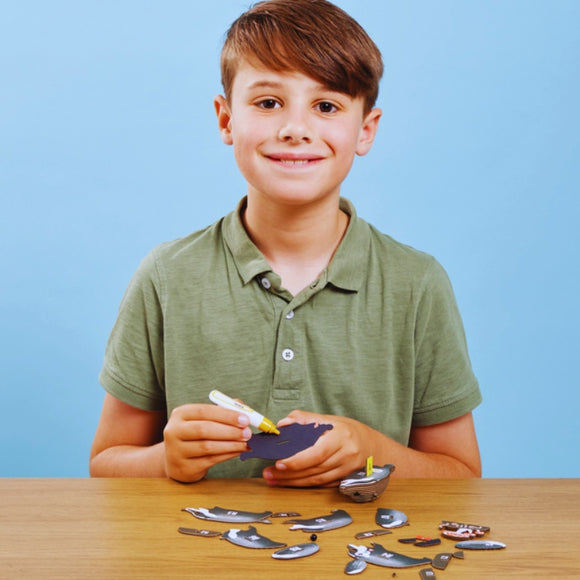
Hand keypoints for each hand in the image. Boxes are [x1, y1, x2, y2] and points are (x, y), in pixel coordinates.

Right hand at [163, 404, 251, 482]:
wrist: (176, 459)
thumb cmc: (195, 434)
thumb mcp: (204, 419)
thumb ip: (225, 411)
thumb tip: (246, 411)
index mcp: (180, 414)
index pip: (204, 411)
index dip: (226, 415)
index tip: (245, 419)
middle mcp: (174, 431)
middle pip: (204, 429)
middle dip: (230, 431)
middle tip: (247, 433)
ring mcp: (176, 451)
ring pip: (207, 447)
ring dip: (231, 445)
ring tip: (244, 443)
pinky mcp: (183, 467)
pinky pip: (209, 460)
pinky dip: (227, 455)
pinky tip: (237, 451)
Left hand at [262, 410, 376, 487]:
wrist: (370, 444)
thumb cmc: (344, 430)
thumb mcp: (326, 419)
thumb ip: (303, 419)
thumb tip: (282, 425)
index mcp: (340, 436)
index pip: (317, 453)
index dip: (297, 461)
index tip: (279, 463)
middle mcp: (346, 454)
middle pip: (315, 469)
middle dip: (289, 474)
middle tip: (269, 474)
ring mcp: (347, 470)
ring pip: (317, 480)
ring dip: (293, 482)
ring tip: (274, 480)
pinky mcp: (345, 480)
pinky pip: (321, 485)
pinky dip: (305, 485)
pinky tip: (290, 483)